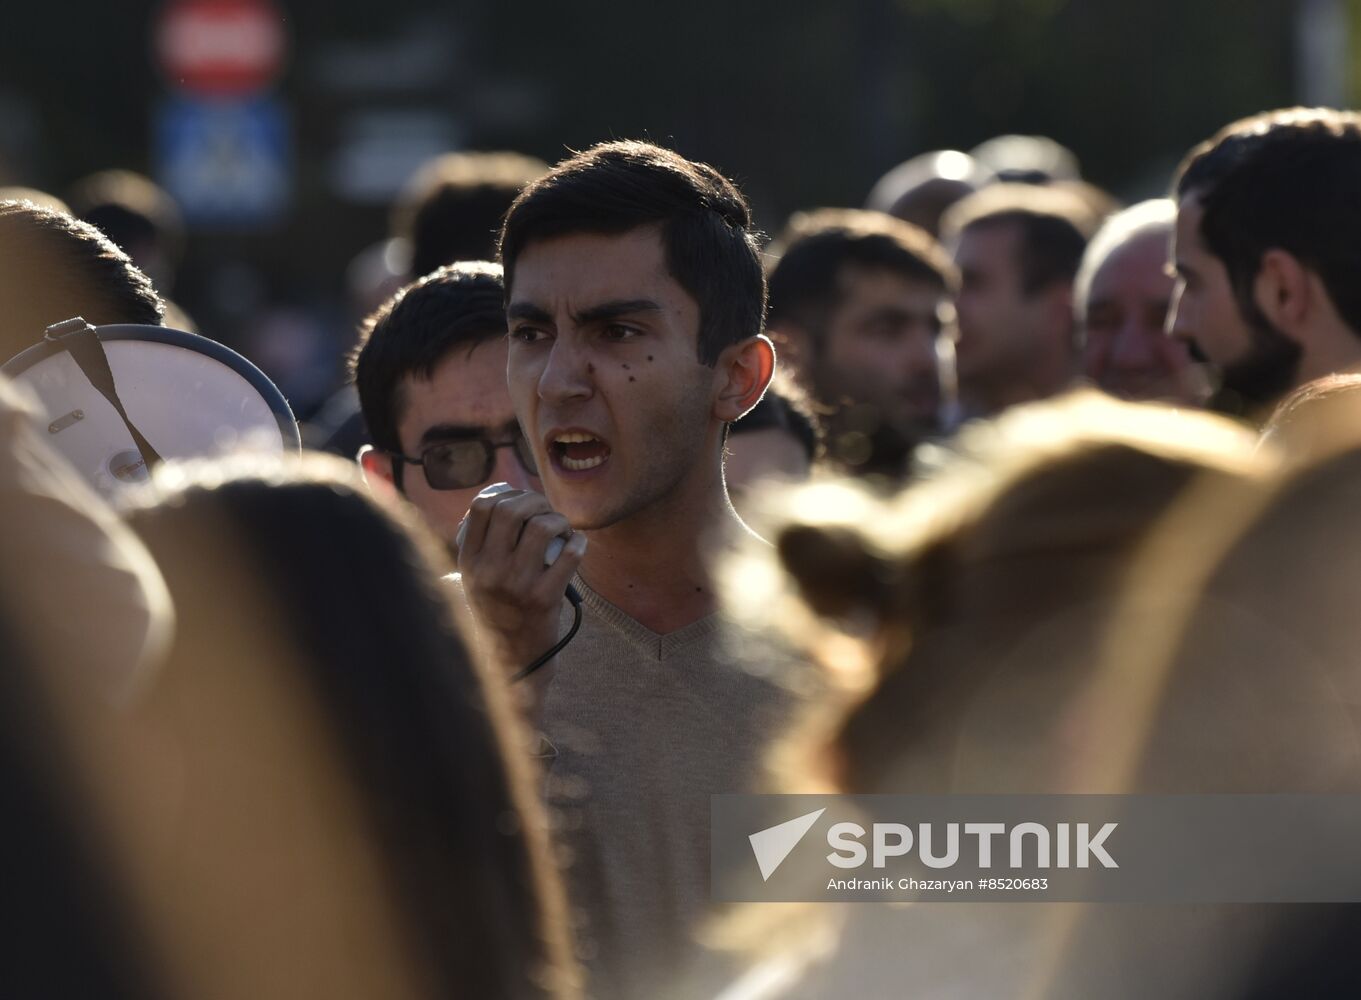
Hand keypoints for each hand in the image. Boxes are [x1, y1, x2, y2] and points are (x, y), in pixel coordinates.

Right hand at [455, 486, 585, 693]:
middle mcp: (489, 571)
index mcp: (469, 562)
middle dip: (536, 501)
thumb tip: (503, 493)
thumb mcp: (475, 578)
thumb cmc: (499, 610)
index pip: (482, 507)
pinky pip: (570, 553)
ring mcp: (517, 584)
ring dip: (559, 520)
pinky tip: (577, 544)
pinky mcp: (545, 598)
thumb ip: (481, 541)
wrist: (513, 659)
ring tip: (563, 529)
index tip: (521, 500)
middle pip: (512, 510)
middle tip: (547, 511)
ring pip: (542, 527)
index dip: (506, 493)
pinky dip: (578, 541)